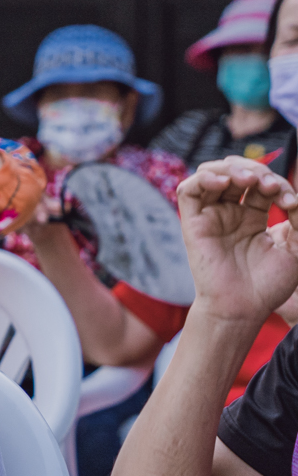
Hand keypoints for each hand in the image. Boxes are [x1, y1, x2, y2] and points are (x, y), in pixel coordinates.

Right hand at [178, 156, 297, 325]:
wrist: (244, 307)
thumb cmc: (268, 284)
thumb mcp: (295, 247)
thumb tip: (294, 197)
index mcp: (253, 216)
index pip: (262, 184)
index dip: (278, 183)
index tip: (291, 201)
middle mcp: (230, 212)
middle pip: (236, 172)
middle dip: (256, 170)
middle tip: (270, 184)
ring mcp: (210, 215)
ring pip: (211, 173)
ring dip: (231, 168)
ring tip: (250, 179)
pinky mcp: (193, 221)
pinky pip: (188, 190)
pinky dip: (204, 178)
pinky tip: (224, 182)